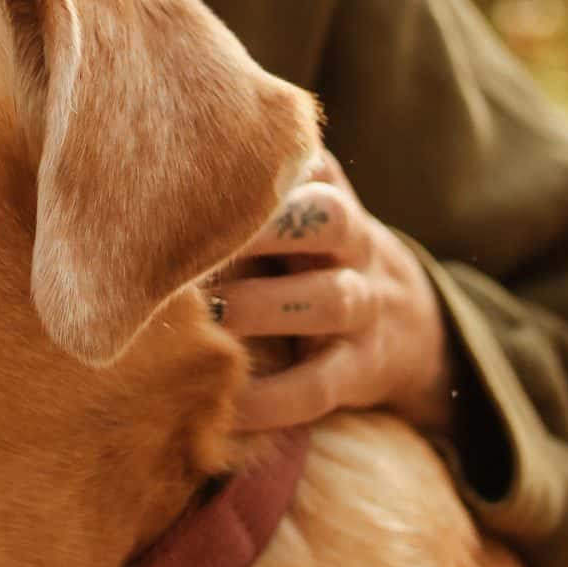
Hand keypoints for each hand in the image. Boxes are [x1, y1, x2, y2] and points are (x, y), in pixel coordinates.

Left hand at [214, 154, 453, 436]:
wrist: (408, 322)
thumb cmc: (314, 252)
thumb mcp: (301, 205)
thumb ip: (252, 182)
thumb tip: (158, 164)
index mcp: (329, 195)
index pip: (305, 165)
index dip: (256, 174)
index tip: (188, 183)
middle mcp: (354, 243)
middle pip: (327, 218)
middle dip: (264, 227)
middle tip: (191, 242)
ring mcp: (363, 307)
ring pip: (327, 299)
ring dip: (260, 307)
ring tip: (206, 318)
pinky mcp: (360, 370)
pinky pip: (319, 384)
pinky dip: (270, 398)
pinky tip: (222, 403)